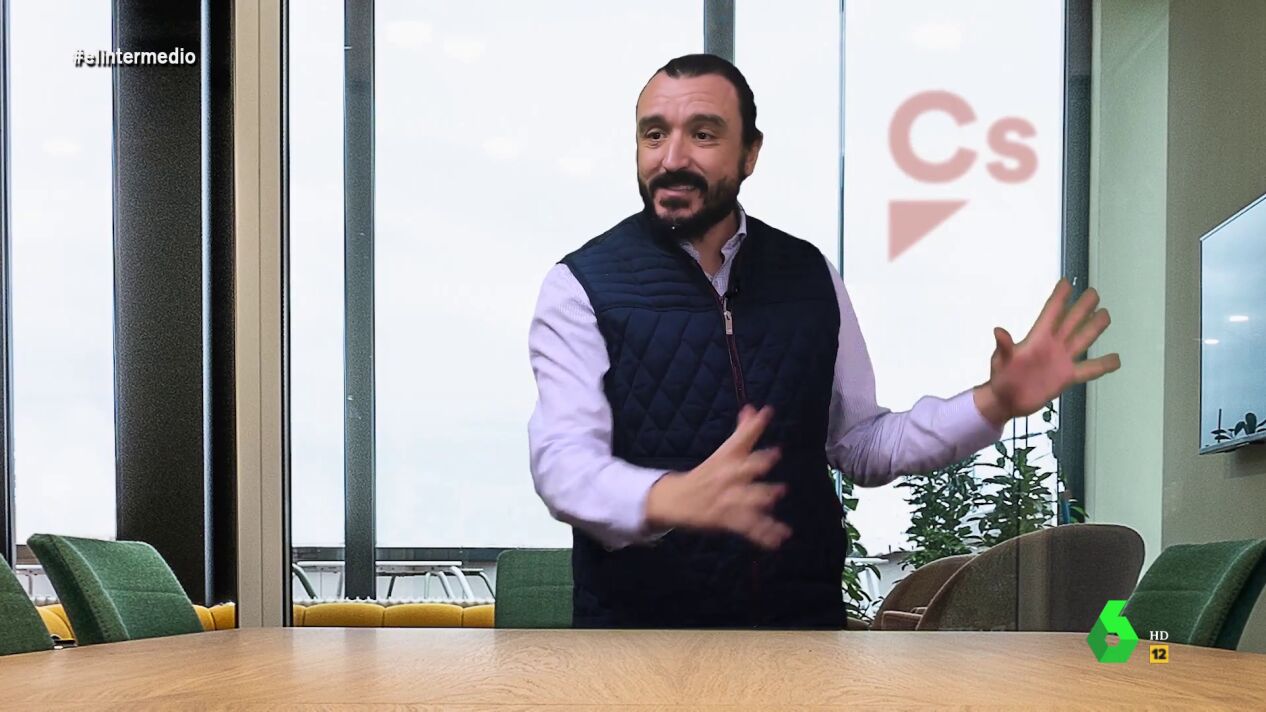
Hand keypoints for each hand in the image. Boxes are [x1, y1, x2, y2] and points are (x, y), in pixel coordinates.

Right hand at [644, 405, 790, 549]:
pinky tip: (780, 538)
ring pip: (746, 498)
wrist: (674, 500)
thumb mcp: (723, 453)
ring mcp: (726, 500)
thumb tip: (753, 407)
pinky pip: (748, 528)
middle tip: (775, 454)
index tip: (766, 412)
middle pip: (742, 467)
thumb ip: (742, 432)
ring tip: (777, 493)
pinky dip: (765, 534)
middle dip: (757, 462)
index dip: (753, 426)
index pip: (740, 438)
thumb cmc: (705, 474)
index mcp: (725, 459)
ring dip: (762, 495)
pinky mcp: (726, 520)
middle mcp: (726, 477)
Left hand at [974, 279, 1121, 425]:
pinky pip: (1089, 370)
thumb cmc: (1000, 378)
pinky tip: (1115, 359)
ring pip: (1083, 339)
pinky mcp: (1067, 377)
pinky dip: (1103, 365)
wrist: (1006, 401)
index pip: (1050, 313)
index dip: (1059, 298)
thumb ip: (1004, 347)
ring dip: (1094, 327)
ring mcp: (1061, 360)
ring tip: (1105, 314)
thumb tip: (998, 331)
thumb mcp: (1000, 361)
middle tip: (1094, 293)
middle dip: (1083, 307)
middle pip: (1072, 321)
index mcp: (1036, 338)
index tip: (1066, 282)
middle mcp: (1052, 345)